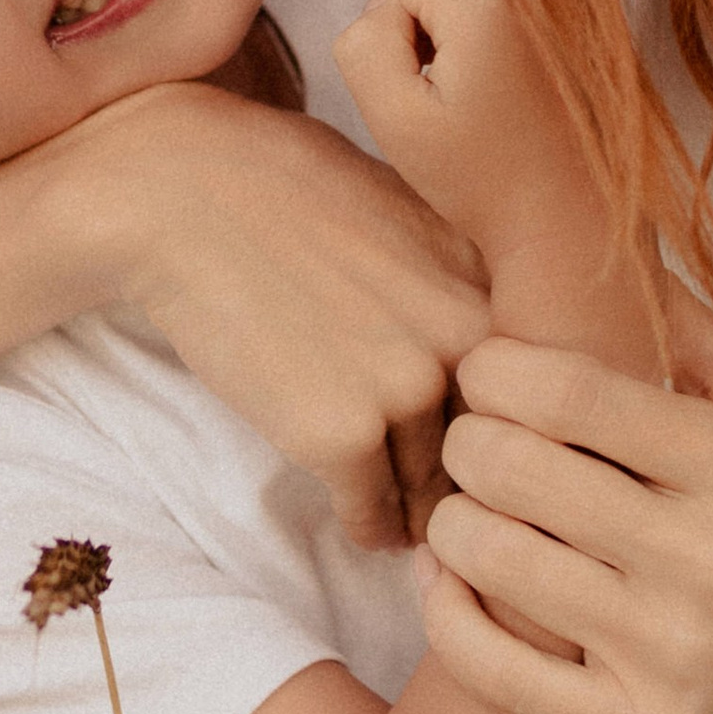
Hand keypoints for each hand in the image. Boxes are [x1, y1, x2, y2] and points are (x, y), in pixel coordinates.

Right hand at [88, 80, 489, 547]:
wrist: (183, 193)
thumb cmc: (285, 187)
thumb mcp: (408, 210)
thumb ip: (458, 281)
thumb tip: (491, 350)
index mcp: (488, 285)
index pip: (528, 392)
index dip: (507, 428)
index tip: (487, 450)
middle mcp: (466, 341)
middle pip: (491, 449)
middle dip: (470, 480)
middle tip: (451, 504)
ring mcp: (405, 390)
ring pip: (434, 492)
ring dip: (418, 513)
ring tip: (407, 521)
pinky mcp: (338, 436)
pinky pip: (373, 516)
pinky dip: (367, 526)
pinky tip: (362, 522)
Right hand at [333, 0, 609, 312]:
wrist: (569, 221)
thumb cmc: (479, 179)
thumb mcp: (392, 118)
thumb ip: (363, 41)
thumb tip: (386, 2)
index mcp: (489, 5)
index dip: (397, 23)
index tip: (426, 83)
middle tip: (440, 63)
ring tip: (473, 65)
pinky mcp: (592, 15)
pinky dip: (506, 2)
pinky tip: (507, 64)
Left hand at [416, 328, 712, 713]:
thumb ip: (693, 328)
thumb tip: (615, 235)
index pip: (567, 389)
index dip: (493, 368)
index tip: (480, 369)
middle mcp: (707, 558)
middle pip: (511, 467)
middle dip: (464, 441)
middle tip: (468, 441)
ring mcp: (670, 654)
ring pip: (490, 559)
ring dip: (451, 523)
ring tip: (463, 509)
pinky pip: (492, 669)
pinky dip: (445, 612)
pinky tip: (449, 582)